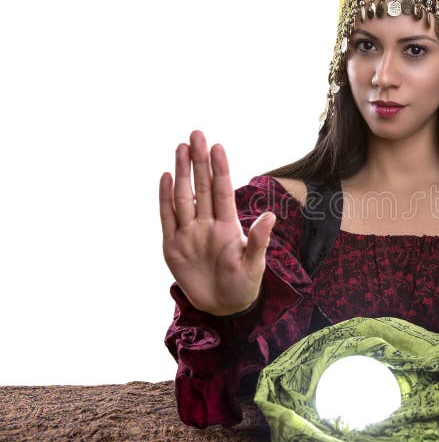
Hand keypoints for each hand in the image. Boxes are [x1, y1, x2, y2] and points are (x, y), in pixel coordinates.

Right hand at [159, 130, 275, 315]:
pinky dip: (165, 198)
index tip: (218, 146)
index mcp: (228, 226)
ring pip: (184, 197)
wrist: (223, 307)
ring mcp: (189, 233)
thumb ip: (258, 241)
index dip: (220, 169)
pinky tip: (166, 177)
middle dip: (199, 161)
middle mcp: (207, 224)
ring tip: (180, 147)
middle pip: (202, 187)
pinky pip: (168, 218)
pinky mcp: (172, 247)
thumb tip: (270, 216)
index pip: (223, 191)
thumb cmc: (243, 285)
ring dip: (182, 173)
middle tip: (196, 134)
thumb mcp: (254, 265)